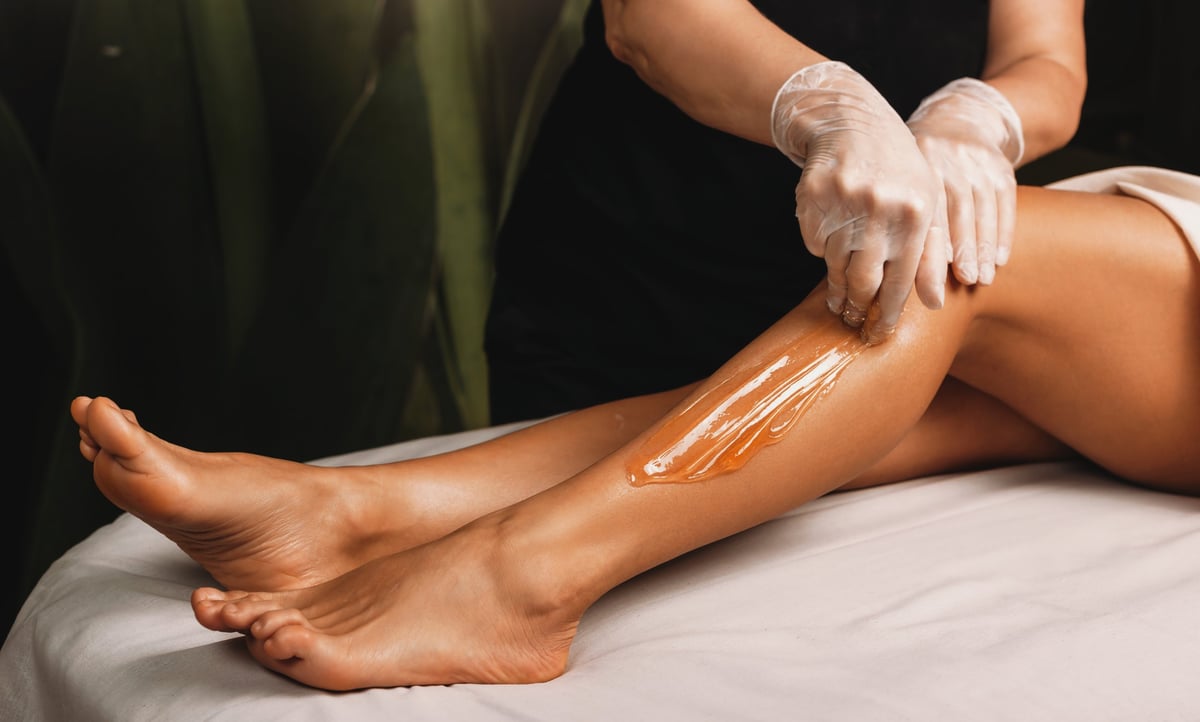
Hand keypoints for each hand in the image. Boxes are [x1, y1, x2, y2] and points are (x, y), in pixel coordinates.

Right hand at [772, 61, 946, 343]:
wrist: (853, 122)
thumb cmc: (898, 170)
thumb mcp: (925, 204)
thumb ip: (929, 255)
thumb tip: (933, 304)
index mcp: (914, 214)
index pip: (900, 281)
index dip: (885, 314)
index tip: (876, 335)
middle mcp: (879, 209)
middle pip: (862, 281)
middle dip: (855, 308)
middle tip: (851, 321)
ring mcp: (842, 203)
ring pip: (833, 265)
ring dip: (835, 285)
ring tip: (838, 297)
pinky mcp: (811, 199)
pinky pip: (812, 243)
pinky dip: (820, 248)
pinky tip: (829, 236)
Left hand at [907, 77, 1023, 284]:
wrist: (956, 118)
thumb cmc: (913, 164)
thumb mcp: (896, 176)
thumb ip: (889, 214)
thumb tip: (871, 269)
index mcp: (914, 165)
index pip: (920, 215)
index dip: (925, 253)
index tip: (926, 282)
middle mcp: (946, 160)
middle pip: (954, 213)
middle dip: (958, 254)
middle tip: (959, 285)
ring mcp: (976, 161)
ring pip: (982, 210)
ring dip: (982, 249)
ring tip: (980, 280)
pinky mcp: (1000, 165)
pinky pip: (1005, 202)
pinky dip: (1004, 233)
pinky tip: (999, 259)